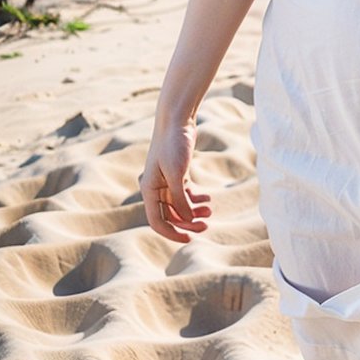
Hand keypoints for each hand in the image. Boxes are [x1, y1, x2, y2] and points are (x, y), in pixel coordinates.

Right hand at [139, 118, 212, 242]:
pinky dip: (195, 199)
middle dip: (188, 222)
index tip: (189, 239)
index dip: (172, 233)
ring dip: (194, 211)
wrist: (177, 120)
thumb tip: (187, 219)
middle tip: (207, 225)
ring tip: (210, 210)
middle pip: (170, 215)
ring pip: (179, 205)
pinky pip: (184, 194)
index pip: (157, 221)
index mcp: (149, 190)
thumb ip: (180, 198)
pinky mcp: (176, 174)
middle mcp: (155, 188)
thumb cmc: (173, 145)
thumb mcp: (177, 174)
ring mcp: (165, 182)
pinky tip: (207, 199)